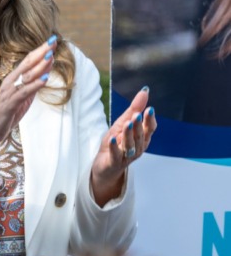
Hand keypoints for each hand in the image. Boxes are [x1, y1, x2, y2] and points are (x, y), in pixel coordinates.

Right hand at [0, 35, 56, 165]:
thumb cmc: (7, 112)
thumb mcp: (24, 95)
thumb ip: (33, 82)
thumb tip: (47, 68)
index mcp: (13, 78)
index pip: (28, 60)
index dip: (40, 50)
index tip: (52, 41)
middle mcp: (10, 82)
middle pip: (27, 63)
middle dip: (40, 52)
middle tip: (52, 41)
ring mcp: (9, 92)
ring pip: (26, 76)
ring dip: (39, 66)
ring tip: (50, 56)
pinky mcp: (10, 103)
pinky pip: (24, 92)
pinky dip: (34, 85)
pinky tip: (44, 79)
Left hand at [90, 87, 157, 205]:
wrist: (105, 164)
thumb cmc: (116, 143)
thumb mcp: (123, 123)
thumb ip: (134, 108)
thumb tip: (145, 91)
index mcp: (142, 138)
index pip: (149, 129)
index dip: (150, 120)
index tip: (149, 109)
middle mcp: (138, 147)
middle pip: (140, 136)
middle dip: (139, 126)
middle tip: (137, 115)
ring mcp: (126, 156)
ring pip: (130, 145)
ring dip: (129, 134)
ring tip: (127, 124)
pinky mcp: (114, 162)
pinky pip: (115, 155)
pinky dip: (114, 147)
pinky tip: (112, 138)